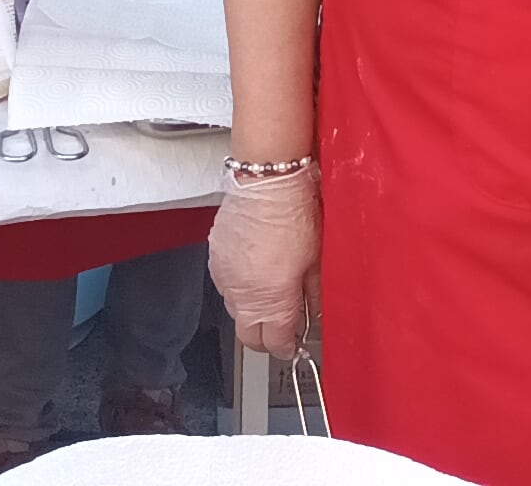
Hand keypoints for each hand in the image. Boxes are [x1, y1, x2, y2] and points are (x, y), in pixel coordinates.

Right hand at [210, 165, 319, 356]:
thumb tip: (313, 312)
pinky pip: (223, 285)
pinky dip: (236, 286)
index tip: (293, 342)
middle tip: (279, 327)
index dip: (286, 346)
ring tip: (266, 293)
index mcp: (272, 302)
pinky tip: (251, 271)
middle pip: (248, 337)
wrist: (266, 183)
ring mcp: (225, 278)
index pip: (275, 344)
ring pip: (234, 311)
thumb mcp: (315, 260)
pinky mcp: (214, 259)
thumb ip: (313, 294)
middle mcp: (244, 296)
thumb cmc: (294, 214)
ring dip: (250, 310)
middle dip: (264, 337)